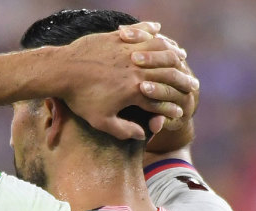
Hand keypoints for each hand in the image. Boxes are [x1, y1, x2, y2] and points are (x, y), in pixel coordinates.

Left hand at [56, 23, 197, 139]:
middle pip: (167, 74)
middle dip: (182, 81)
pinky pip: (140, 32)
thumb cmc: (80, 98)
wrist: (62, 71)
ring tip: (181, 54)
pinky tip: (159, 30)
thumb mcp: (101, 121)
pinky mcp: (117, 38)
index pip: (161, 101)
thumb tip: (141, 134)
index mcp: (134, 91)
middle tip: (192, 85)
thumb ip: (123, 130)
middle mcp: (136, 70)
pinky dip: (151, 30)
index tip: (180, 113)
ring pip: (159, 49)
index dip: (172, 109)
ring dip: (172, 52)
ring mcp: (128, 52)